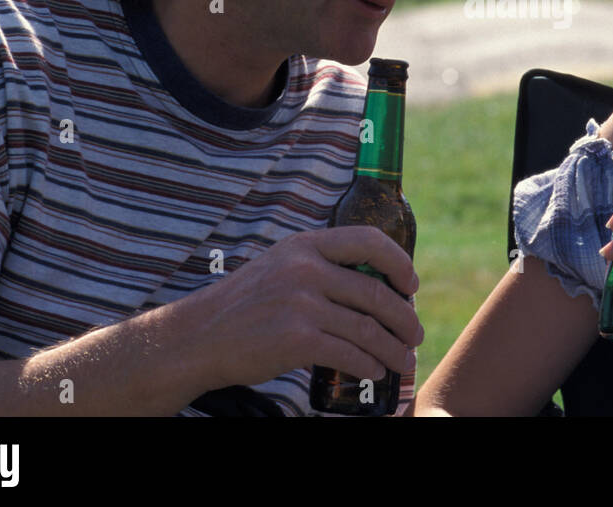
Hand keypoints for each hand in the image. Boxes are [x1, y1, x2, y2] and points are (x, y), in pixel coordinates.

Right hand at [188, 226, 423, 388]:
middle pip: (376, 292)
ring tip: (404, 360)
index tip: (411, 285)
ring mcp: (301, 304)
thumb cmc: (243, 306)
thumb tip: (371, 282)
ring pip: (368, 328)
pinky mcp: (297, 339)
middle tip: (415, 334)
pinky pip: (349, 354)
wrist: (197, 338)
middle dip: (404, 318)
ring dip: (393, 348)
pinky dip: (368, 365)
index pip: (369, 241)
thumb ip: (318, 266)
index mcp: (305, 246)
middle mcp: (305, 269)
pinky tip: (374, 371)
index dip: (399, 263)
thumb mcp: (279, 267)